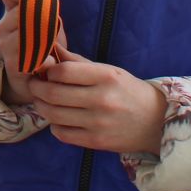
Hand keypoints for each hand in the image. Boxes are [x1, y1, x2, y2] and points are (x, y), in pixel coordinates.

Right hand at [0, 0, 67, 104]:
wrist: (37, 80)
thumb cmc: (45, 47)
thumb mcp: (49, 23)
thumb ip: (44, 6)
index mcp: (11, 12)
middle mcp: (3, 27)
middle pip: (23, 10)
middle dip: (43, 18)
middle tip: (52, 30)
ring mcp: (6, 46)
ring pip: (28, 32)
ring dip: (46, 40)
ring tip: (51, 48)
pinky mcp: (13, 64)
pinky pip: (33, 55)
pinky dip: (46, 59)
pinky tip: (48, 63)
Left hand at [23, 51, 167, 154]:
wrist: (156, 122)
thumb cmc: (128, 91)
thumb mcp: (108, 70)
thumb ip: (77, 61)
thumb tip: (50, 48)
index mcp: (106, 77)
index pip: (63, 71)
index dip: (48, 70)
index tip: (45, 71)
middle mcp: (102, 100)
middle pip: (53, 94)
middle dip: (37, 88)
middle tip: (34, 85)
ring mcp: (98, 123)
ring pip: (54, 115)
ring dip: (41, 106)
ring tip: (41, 101)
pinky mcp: (96, 142)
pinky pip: (62, 134)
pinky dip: (54, 126)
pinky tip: (58, 119)